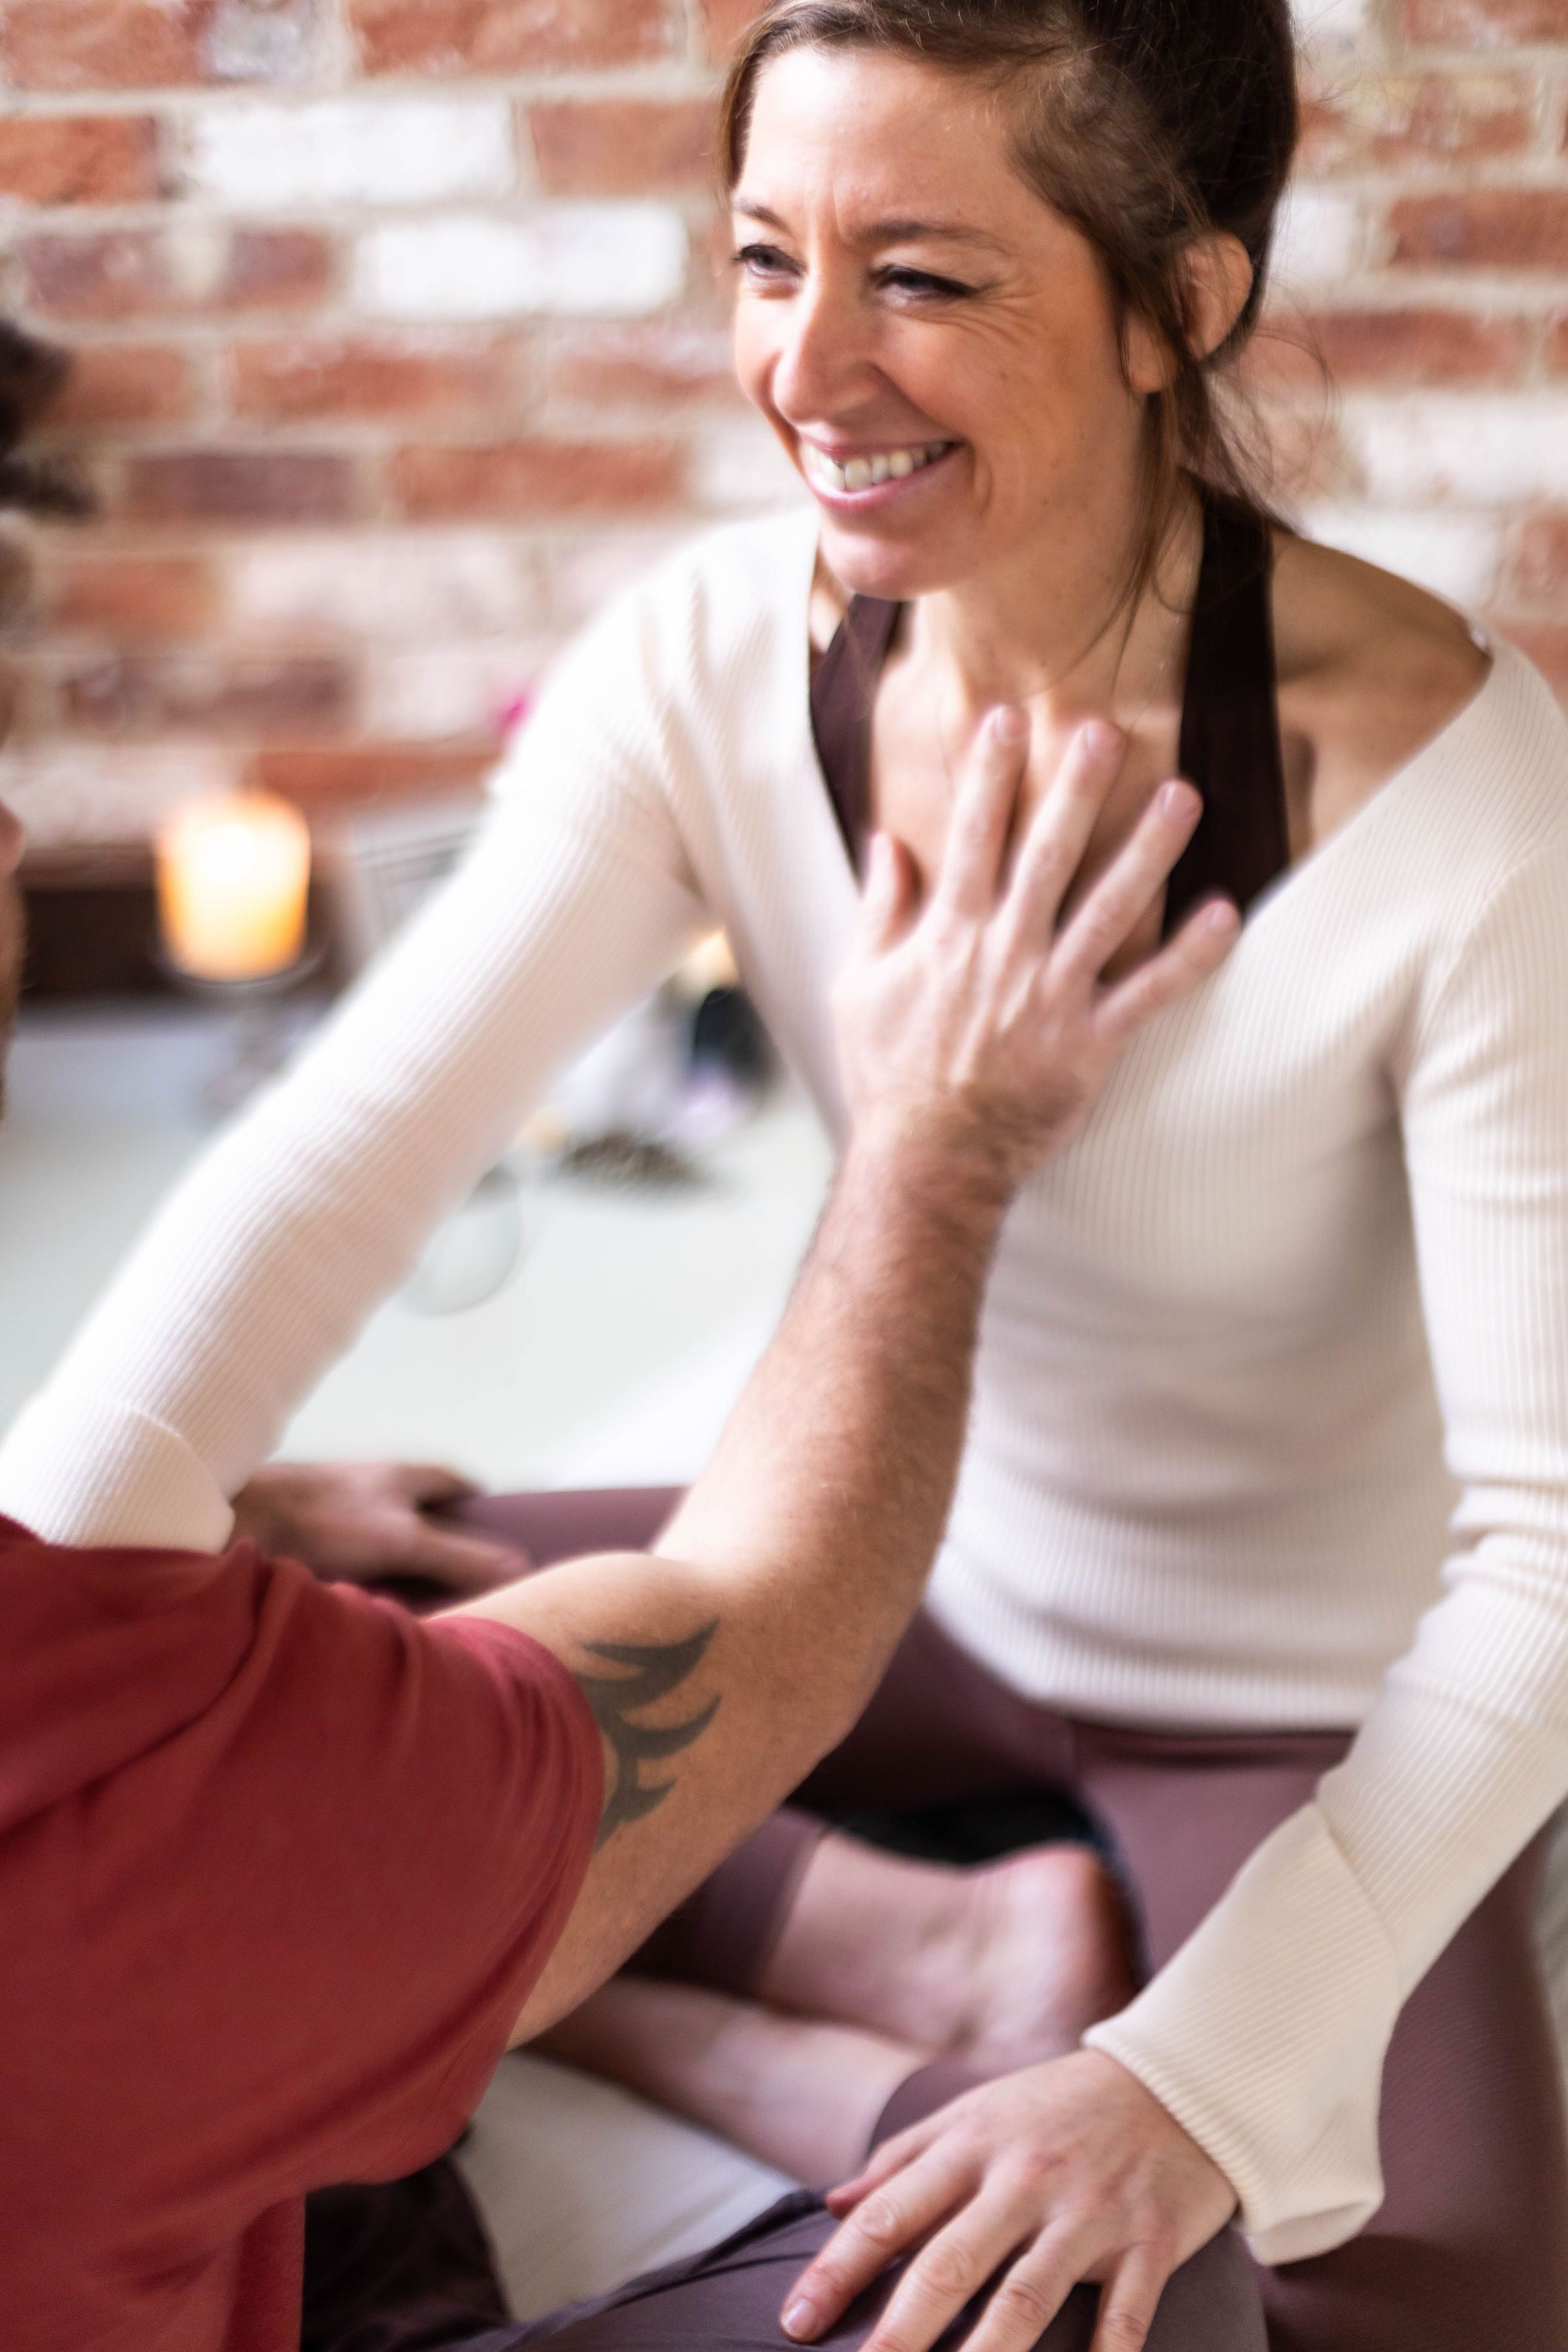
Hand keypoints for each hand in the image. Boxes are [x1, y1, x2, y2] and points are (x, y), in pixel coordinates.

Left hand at [230, 1460, 524, 1593]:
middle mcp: (375, 1488)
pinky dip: (366, 1579)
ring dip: (401, 1564)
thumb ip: (459, 1556)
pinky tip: (367, 1607)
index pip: (456, 1482)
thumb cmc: (322, 1519)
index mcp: (404, 1475)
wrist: (237, 1520)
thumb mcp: (403, 1541)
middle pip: (423, 1511)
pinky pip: (352, 1558)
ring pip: (386, 1535)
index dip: (479, 1507)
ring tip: (419, 1605)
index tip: (498, 1536)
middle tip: (463, 1579)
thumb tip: (521, 1568)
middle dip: (443, 1540)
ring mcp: (341, 1511)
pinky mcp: (311, 1537)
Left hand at [782, 2050, 1237, 2351]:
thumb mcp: (976, 2112)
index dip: (838, 2270)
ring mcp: (1087, 2215)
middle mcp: (1023, 2180)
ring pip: (1025, 2300)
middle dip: (899, 2330)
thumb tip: (832, 2203)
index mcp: (973, 2146)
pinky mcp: (1148, 2244)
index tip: (795, 2322)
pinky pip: (1123, 2319)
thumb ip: (903, 2158)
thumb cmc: (1058, 2107)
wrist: (1177, 2083)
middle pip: (949, 2265)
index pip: (889, 2212)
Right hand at [831, 709, 1237, 1197]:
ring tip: (1183, 793)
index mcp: (947, 934)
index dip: (989, 773)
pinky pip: (1149, 993)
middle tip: (1105, 727)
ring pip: (1109, 908)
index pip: (972, 836)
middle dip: (1075, 787)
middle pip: (1047, 854)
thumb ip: (878, 911)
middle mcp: (1003, 953)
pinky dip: (1188, 956)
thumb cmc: (887, 1075)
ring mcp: (1051, 997)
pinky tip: (1225, 913)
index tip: (1006, 716)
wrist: (928, 1161)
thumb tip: (887, 843)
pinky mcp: (1090, 1042)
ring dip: (1148, 849)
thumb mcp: (859, 987)